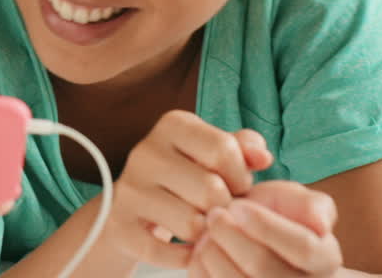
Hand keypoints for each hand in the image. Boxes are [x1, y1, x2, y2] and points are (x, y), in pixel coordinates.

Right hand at [106, 110, 272, 267]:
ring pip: (191, 224)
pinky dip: (184, 257)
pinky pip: (166, 253)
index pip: (223, 149)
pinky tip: (184, 248)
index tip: (234, 185)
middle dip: (224, 208)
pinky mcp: (118, 225)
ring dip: (205, 234)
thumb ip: (243, 148)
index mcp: (172, 125)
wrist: (133, 205)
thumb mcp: (214, 153)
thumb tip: (263, 157)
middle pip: (210, 190)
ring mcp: (129, 189)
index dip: (240, 176)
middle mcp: (145, 152)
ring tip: (201, 226)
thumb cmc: (188, 175)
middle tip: (217, 210)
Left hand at [189, 182, 340, 276]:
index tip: (237, 207)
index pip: (303, 247)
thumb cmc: (279, 220)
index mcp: (325, 259)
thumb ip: (312, 205)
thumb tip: (320, 223)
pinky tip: (202, 252)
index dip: (265, 225)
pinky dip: (199, 267)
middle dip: (229, 234)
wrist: (262, 246)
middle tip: (215, 214)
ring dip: (212, 251)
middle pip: (262, 266)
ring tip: (207, 232)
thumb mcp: (298, 201)